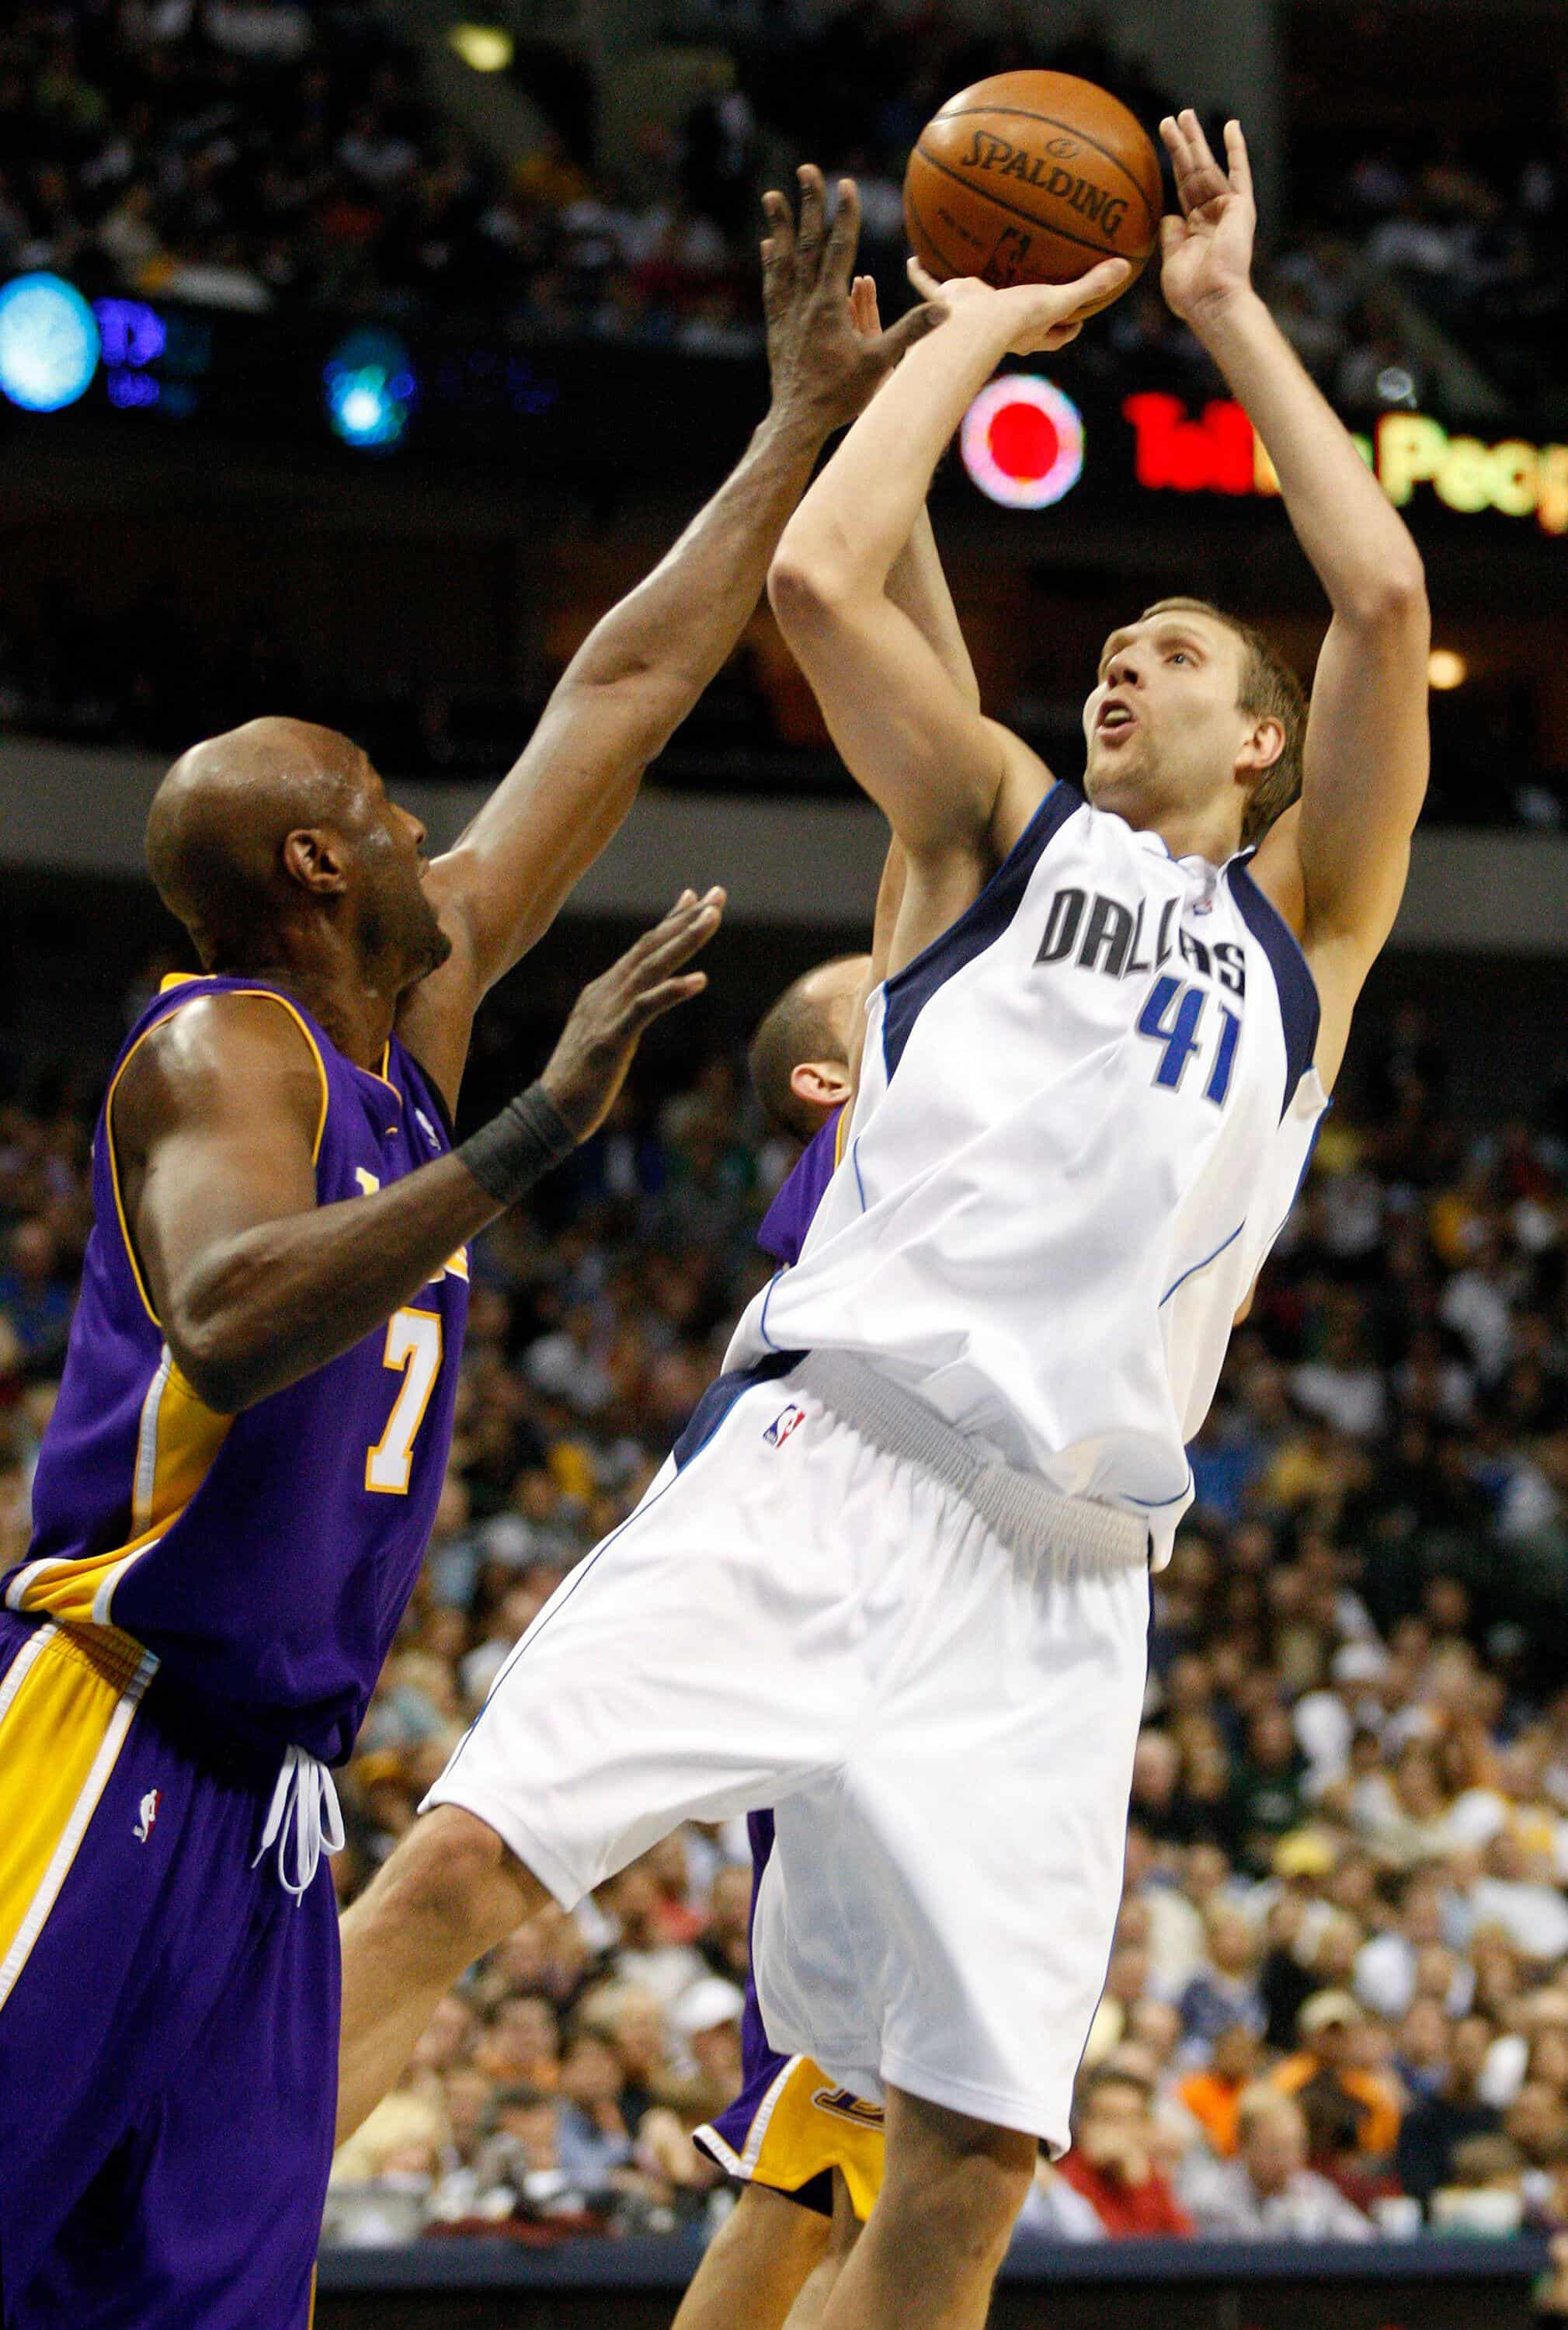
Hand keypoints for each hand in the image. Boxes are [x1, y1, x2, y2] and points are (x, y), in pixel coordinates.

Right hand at [539, 889, 722, 1138]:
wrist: (551, 1111)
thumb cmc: (581, 1080)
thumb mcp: (605, 1036)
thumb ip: (622, 1014)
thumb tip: (640, 1003)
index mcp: (605, 991)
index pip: (642, 948)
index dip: (670, 921)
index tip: (696, 897)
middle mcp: (606, 992)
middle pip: (651, 947)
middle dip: (686, 919)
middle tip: (717, 894)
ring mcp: (607, 1012)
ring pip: (651, 967)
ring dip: (684, 940)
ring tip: (713, 918)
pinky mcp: (611, 1038)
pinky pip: (646, 1008)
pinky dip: (672, 990)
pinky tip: (700, 980)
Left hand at [762, 165, 941, 431]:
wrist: (797, 421)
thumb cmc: (840, 395)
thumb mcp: (879, 365)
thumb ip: (910, 333)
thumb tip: (945, 310)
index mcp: (829, 306)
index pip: (839, 249)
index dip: (845, 214)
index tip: (846, 184)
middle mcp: (804, 302)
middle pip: (808, 243)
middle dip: (809, 204)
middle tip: (806, 170)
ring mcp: (788, 312)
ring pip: (784, 259)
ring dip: (780, 225)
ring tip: (772, 195)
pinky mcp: (777, 326)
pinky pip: (773, 285)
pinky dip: (772, 262)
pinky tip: (768, 245)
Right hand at [905, 254, 1129, 355]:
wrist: (971, 325)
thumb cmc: (1015, 319)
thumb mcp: (1059, 299)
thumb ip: (1090, 285)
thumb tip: (1124, 267)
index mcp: (1031, 333)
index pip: (1058, 335)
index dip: (1071, 328)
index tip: (1082, 317)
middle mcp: (1003, 327)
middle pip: (1021, 321)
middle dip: (1028, 310)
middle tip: (1037, 291)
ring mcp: (973, 314)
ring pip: (977, 302)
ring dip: (975, 292)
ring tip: (976, 273)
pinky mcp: (947, 302)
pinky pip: (931, 286)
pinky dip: (922, 274)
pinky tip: (914, 258)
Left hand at [1159, 112, 1257, 327]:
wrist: (1213, 302)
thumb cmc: (1190, 293)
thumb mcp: (1172, 261)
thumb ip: (1171, 237)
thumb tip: (1167, 215)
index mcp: (1196, 228)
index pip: (1183, 188)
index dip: (1174, 165)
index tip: (1164, 145)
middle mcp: (1213, 215)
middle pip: (1194, 171)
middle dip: (1184, 144)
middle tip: (1173, 118)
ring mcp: (1227, 209)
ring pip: (1208, 166)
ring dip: (1196, 140)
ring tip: (1183, 114)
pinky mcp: (1241, 207)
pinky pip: (1239, 173)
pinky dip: (1236, 149)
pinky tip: (1231, 125)